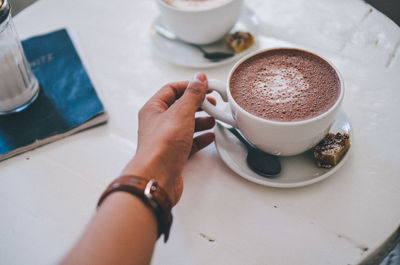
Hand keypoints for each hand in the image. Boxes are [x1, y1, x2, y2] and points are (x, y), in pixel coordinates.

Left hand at [122, 73, 214, 204]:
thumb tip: (199, 79)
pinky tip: (210, 137)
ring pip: (185, 125)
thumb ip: (192, 95)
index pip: (171, 90)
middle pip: (180, 107)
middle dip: (198, 104)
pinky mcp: (173, 154)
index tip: (205, 86)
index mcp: (154, 109)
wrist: (157, 177)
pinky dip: (200, 138)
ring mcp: (165, 140)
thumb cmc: (162, 146)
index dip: (189, 86)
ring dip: (201, 121)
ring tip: (214, 119)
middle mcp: (157, 123)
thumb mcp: (181, 113)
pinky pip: (189, 142)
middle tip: (212, 103)